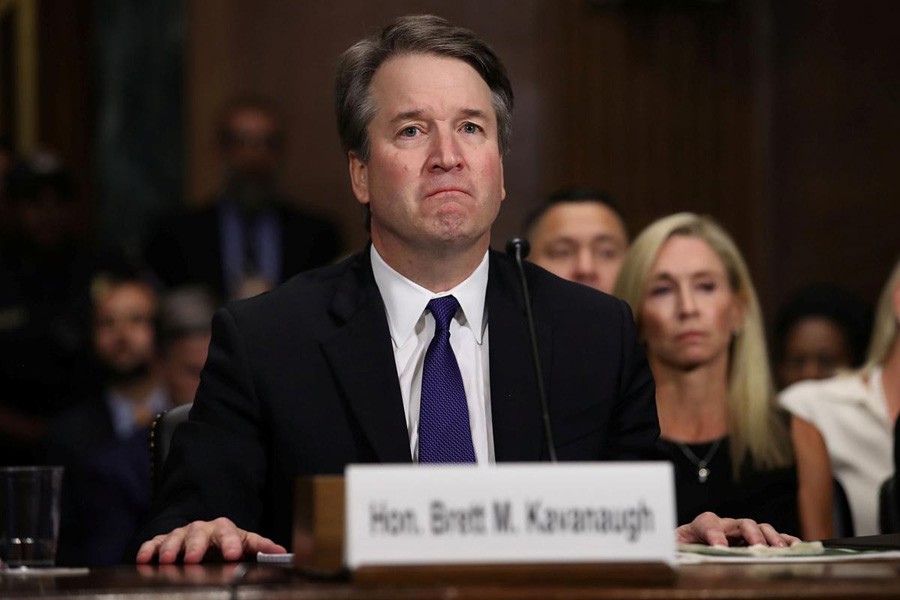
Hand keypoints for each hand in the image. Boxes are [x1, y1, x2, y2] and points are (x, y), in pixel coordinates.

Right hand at [135, 517, 286, 563]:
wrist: (205, 539)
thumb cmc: (227, 543)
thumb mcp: (245, 544)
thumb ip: (261, 547)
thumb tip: (282, 552)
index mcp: (224, 529)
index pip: (229, 533)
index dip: (231, 544)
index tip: (233, 555)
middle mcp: (202, 529)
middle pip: (199, 533)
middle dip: (196, 546)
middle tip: (194, 559)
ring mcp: (181, 534)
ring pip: (175, 537)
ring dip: (171, 548)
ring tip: (169, 561)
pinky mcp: (164, 541)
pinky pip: (154, 543)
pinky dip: (149, 550)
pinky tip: (145, 559)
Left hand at [675, 511, 800, 547]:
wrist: (686, 550)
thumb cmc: (682, 552)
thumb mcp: (675, 551)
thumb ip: (679, 551)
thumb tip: (677, 558)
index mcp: (698, 527)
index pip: (707, 523)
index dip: (714, 533)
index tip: (720, 547)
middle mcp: (722, 526)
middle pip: (740, 522)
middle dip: (750, 533)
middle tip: (757, 547)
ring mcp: (739, 532)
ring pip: (758, 527)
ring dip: (770, 537)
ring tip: (779, 549)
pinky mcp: (752, 540)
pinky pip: (771, 536)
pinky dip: (784, 539)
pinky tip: (794, 547)